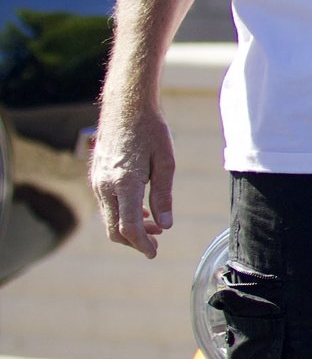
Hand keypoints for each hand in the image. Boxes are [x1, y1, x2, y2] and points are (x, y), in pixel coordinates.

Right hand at [89, 91, 176, 257]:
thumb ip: (163, 196)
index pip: (128, 227)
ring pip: (110, 218)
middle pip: (114, 229)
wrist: (126, 106)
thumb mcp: (166, 163)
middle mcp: (105, 186)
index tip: (154, 252)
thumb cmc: (151, 131)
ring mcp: (98, 181)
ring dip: (130, 228)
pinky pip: (107, 205)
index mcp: (124, 183)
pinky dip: (123, 214)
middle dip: (135, 241)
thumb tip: (166, 224)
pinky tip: (142, 212)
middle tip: (157, 243)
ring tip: (156, 227)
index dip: (141, 244)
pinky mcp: (97, 177)